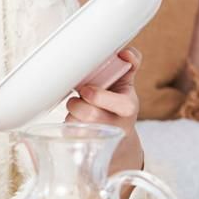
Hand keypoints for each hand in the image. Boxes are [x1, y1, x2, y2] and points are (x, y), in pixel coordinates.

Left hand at [65, 47, 143, 172]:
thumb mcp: (126, 82)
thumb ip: (130, 63)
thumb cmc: (117, 101)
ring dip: (72, 112)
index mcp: (128, 107)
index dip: (100, 97)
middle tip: (80, 95)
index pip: (121, 105)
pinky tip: (76, 120)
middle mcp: (117, 125)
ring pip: (76, 123)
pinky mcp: (85, 145)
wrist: (117, 133)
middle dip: (79, 103)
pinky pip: (69, 133)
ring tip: (79, 107)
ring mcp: (101, 138)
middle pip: (91, 115)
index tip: (87, 90)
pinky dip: (68, 123)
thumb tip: (126, 53)